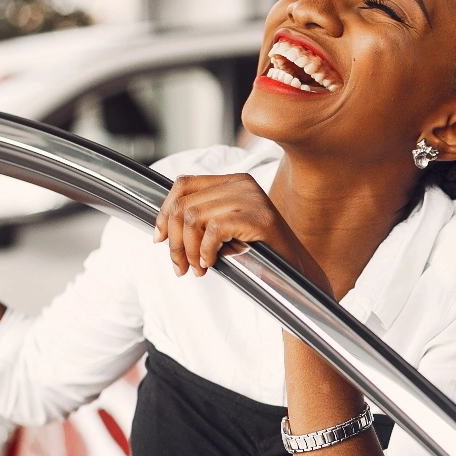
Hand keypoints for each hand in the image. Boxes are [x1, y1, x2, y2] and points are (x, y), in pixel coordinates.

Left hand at [154, 172, 320, 284]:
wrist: (296, 273)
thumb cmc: (259, 253)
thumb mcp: (224, 230)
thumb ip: (200, 220)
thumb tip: (162, 228)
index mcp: (233, 181)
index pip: (183, 184)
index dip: (164, 213)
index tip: (159, 240)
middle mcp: (242, 183)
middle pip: (184, 204)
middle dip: (174, 241)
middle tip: (180, 267)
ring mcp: (252, 198)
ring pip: (194, 217)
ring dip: (189, 250)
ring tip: (197, 268)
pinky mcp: (258, 217)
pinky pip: (214, 229)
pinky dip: (206, 250)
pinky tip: (211, 263)